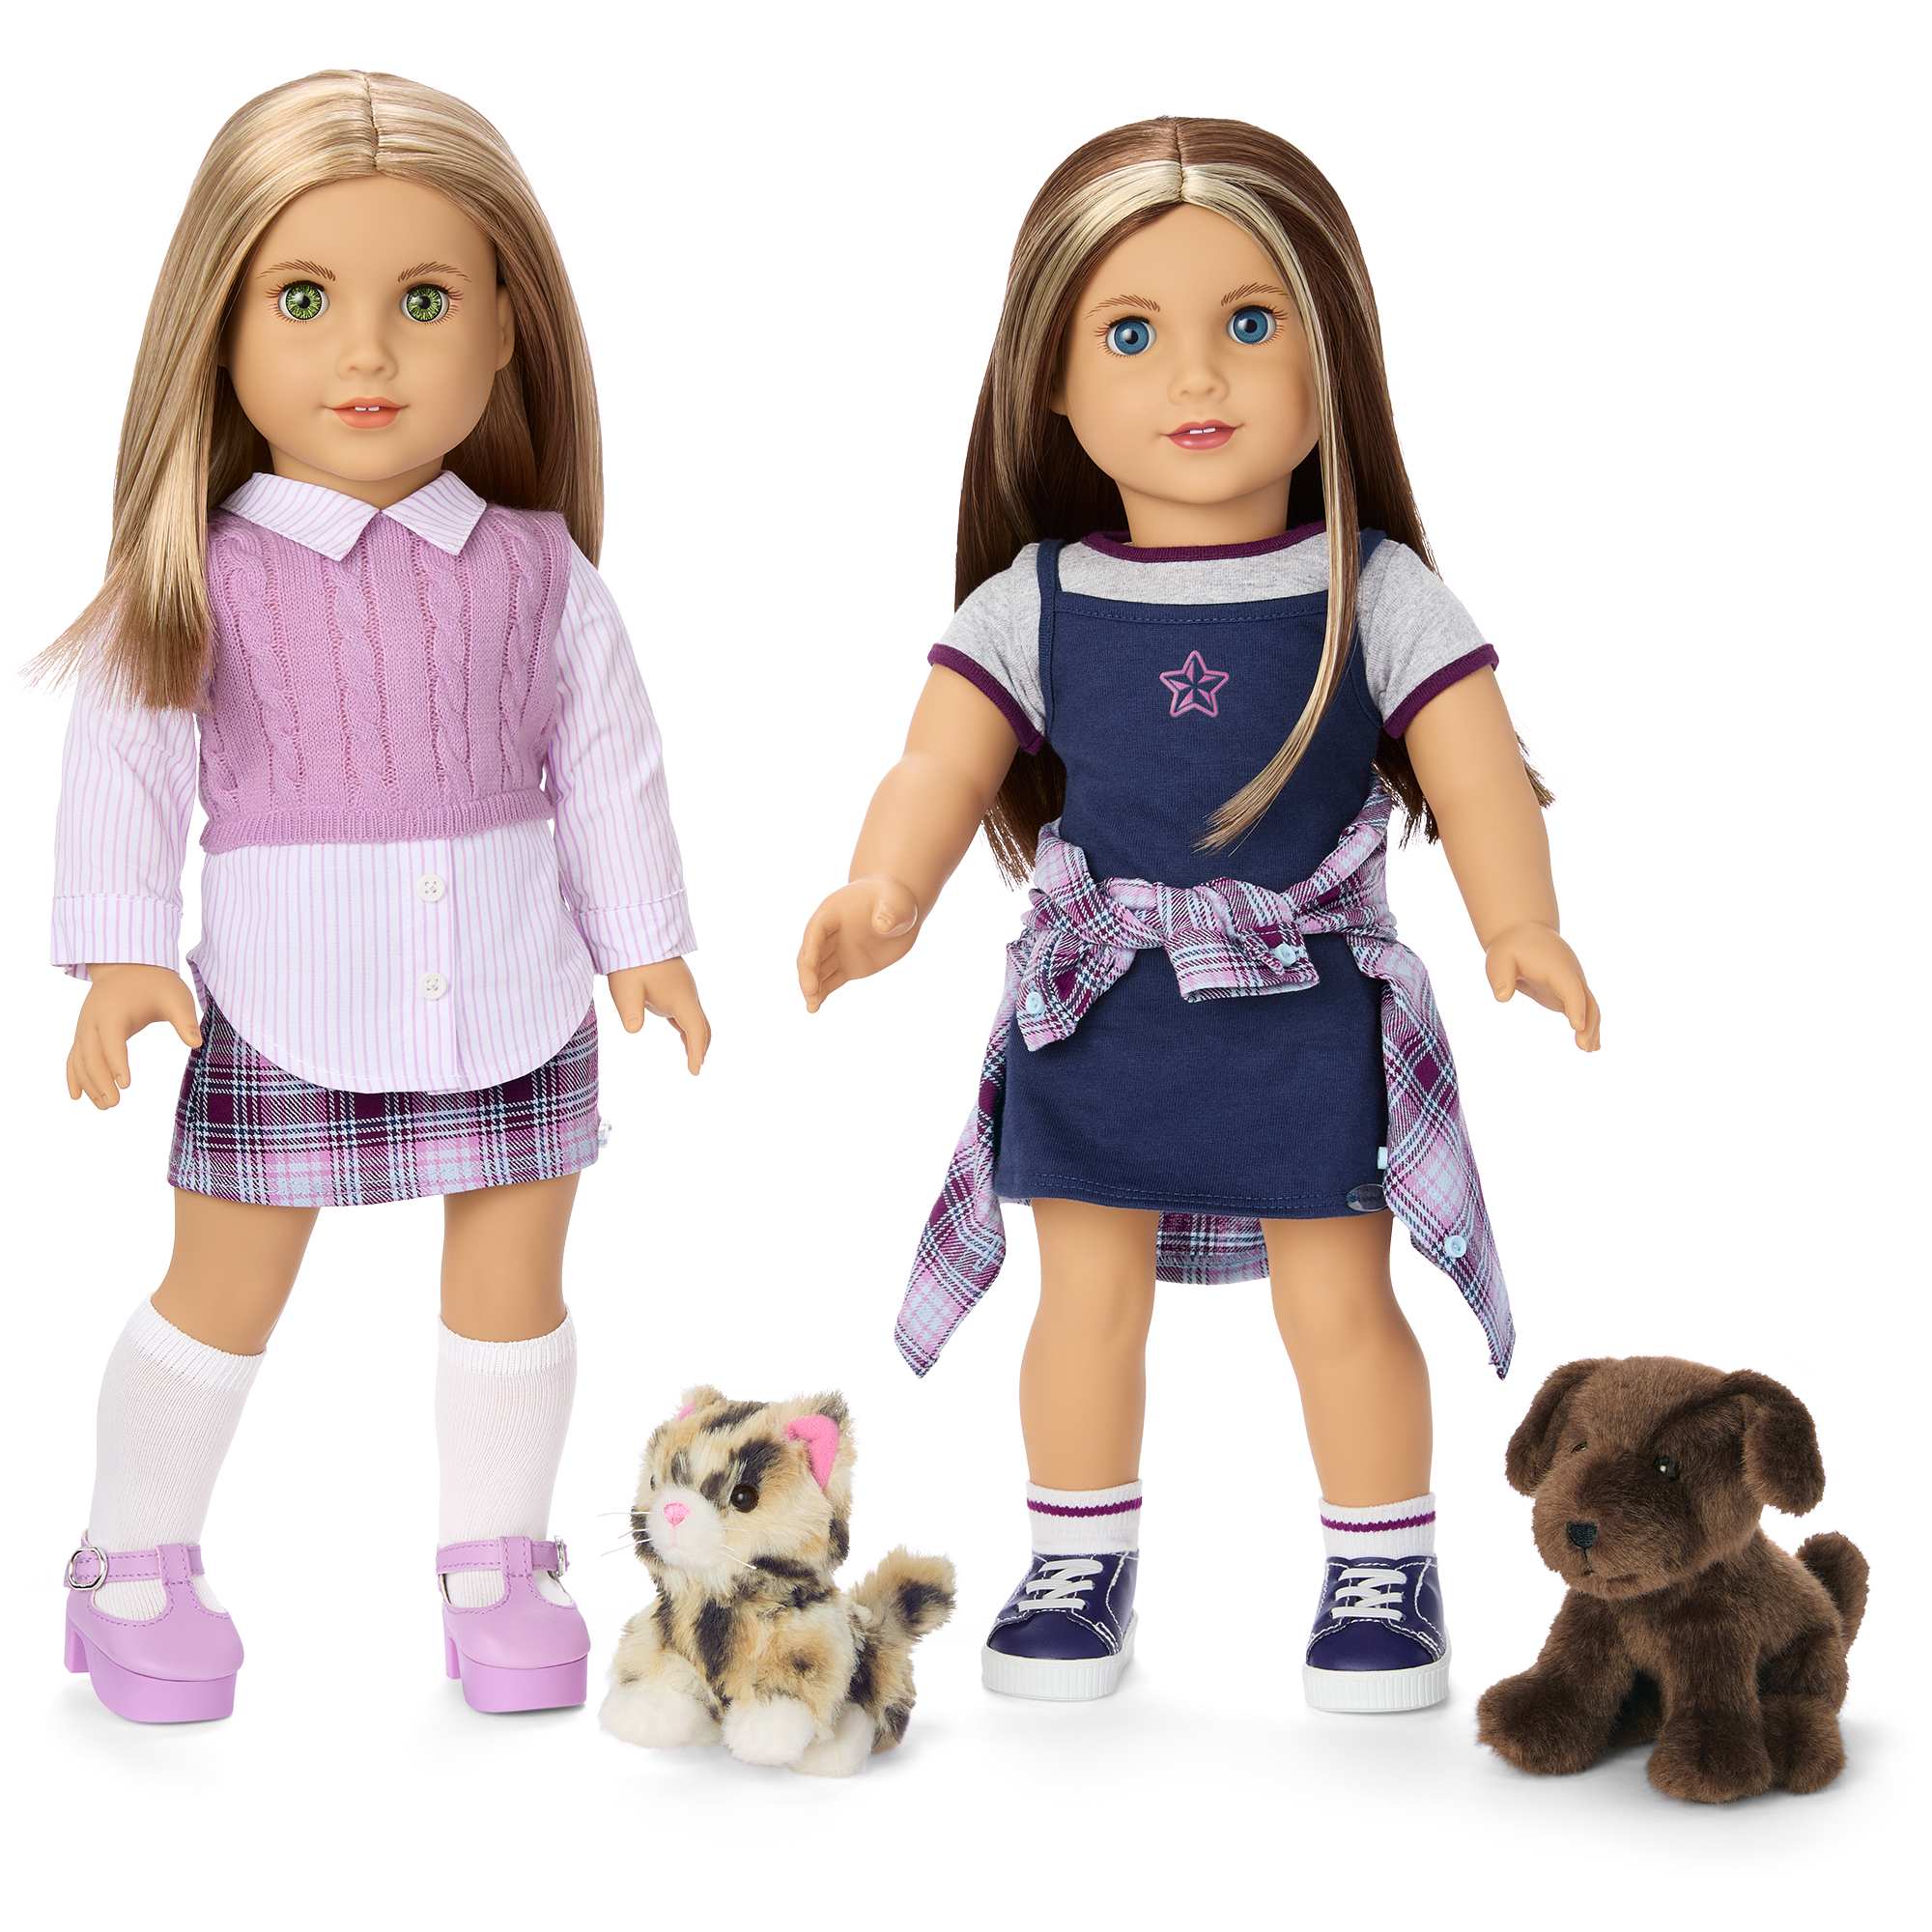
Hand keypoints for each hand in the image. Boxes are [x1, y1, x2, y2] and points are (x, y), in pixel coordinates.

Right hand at [66, 963, 202, 1108]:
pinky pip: (73, 1058)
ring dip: (89, 1084)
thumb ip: (184, 1020)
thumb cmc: (155, 983)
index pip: (112, 1042)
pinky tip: (78, 1096)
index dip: (118, 1063)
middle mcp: (93, 1022)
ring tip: (105, 1106)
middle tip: (114, 1104)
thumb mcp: (175, 997)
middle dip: (100, 1081)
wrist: (126, 967)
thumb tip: (197, 1043)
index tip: (125, 1085)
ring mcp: (84, 1029)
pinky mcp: (83, 1034)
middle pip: (91, 1056)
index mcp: (114, 1013)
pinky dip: (73, 1077)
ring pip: (80, 1061)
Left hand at [606, 957, 709, 1073]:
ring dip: (696, 1037)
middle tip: (695, 1068)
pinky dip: (688, 1027)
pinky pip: (687, 1010)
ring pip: (696, 1018)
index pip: (696, 1029)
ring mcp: (683, 989)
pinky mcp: (676, 985)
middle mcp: (688, 994)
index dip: (697, 1051)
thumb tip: (634, 1030)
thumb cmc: (631, 962)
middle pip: (702, 1026)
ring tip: (692, 1056)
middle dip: (701, 1047)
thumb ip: (631, 1010)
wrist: (636, 934)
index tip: (695, 1070)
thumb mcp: (626, 988)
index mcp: (681, 998)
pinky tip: (681, 1034)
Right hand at [796, 876, 919, 1012]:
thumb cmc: (894, 900)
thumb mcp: (895, 902)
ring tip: (812, 1006)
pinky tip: (814, 1008)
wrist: (899, 912)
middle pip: (811, 953)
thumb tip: (882, 925)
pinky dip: (822, 994)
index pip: (817, 929)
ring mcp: (837, 951)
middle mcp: (829, 933)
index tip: (809, 963)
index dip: (811, 945)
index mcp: (834, 912)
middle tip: (811, 991)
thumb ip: (889, 912)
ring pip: (817, 971)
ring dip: (812, 987)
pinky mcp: (847, 967)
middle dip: (808, 972)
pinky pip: (830, 981)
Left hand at [1484, 922, 1600, 1050]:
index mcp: (1557, 967)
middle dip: (1588, 1023)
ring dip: (1592, 1028)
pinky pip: (1584, 1009)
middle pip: (1587, 1000)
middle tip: (1583, 1047)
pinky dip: (1589, 1026)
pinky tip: (1591, 1045)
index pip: (1571, 988)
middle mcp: (1571, 975)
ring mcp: (1572, 983)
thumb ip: (1500, 977)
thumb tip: (1502, 997)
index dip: (1576, 1006)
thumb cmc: (1510, 949)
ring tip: (1589, 1050)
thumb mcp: (1498, 959)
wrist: (1524, 934)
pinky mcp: (1567, 992)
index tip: (1577, 1026)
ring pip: (1590, 1006)